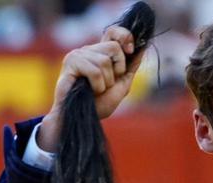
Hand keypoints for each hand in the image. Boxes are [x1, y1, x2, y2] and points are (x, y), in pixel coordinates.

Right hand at [38, 26, 145, 151]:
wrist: (83, 119)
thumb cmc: (99, 104)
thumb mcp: (121, 85)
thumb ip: (130, 67)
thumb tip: (142, 48)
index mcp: (100, 53)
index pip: (113, 32)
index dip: (125, 36)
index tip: (130, 51)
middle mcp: (88, 50)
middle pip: (114, 47)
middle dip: (117, 69)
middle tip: (108, 83)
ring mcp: (78, 54)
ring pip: (104, 61)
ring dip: (106, 82)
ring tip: (97, 90)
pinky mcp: (70, 62)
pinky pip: (94, 70)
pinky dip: (97, 85)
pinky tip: (90, 90)